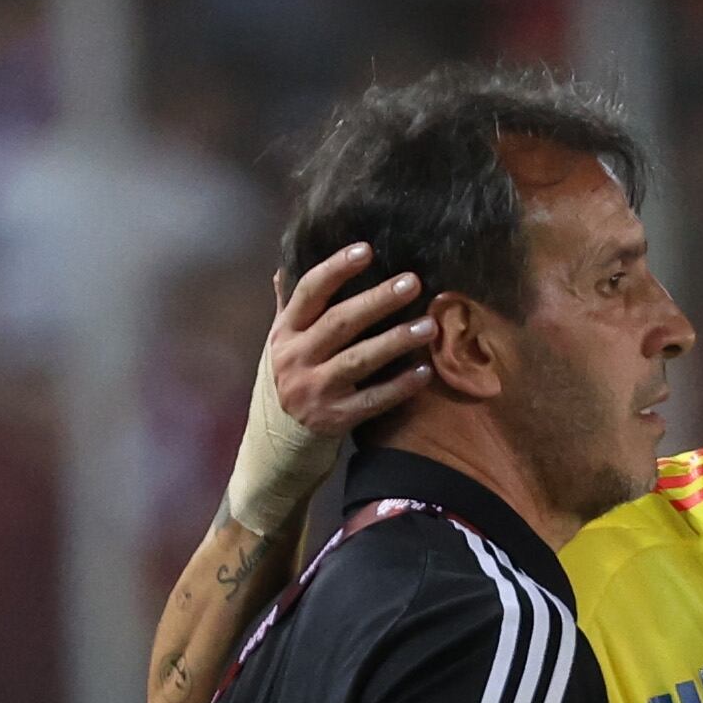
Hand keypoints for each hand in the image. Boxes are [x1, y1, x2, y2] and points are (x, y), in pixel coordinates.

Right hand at [223, 243, 437, 536]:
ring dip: (396, 340)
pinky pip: (373, 400)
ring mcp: (314, 391)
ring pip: (359, 360)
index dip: (335, 269)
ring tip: (429, 325)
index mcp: (284, 335)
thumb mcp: (277, 348)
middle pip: (339, 322)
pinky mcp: (333, 420)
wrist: (273, 452)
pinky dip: (400, 386)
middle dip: (377, 300)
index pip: (308, 293)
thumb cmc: (282, 389)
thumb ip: (286, 311)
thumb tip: (283, 269)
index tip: (365, 249)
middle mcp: (294, 359)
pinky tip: (425, 371)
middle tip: (412, 281)